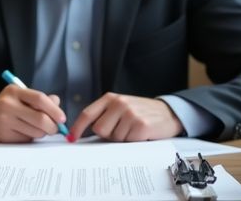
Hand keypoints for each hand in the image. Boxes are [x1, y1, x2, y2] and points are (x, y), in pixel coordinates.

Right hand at [0, 84, 66, 141]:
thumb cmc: (9, 107)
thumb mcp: (21, 97)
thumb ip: (40, 99)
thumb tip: (57, 102)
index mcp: (14, 91)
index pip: (39, 99)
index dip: (54, 110)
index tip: (62, 118)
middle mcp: (8, 105)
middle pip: (40, 118)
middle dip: (53, 126)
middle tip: (55, 129)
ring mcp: (5, 121)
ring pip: (36, 132)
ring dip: (42, 133)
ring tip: (36, 129)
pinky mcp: (4, 136)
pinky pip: (28, 140)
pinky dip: (31, 138)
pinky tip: (25, 133)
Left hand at [68, 92, 183, 141]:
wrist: (168, 113)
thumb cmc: (141, 112)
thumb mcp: (121, 107)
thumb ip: (105, 115)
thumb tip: (84, 134)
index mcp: (110, 98)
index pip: (87, 114)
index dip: (78, 127)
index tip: (72, 138)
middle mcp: (119, 103)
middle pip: (99, 129)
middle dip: (108, 135)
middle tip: (121, 130)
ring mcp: (130, 113)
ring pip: (113, 138)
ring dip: (122, 138)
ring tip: (132, 130)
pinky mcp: (140, 125)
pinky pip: (127, 141)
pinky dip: (133, 141)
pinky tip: (140, 133)